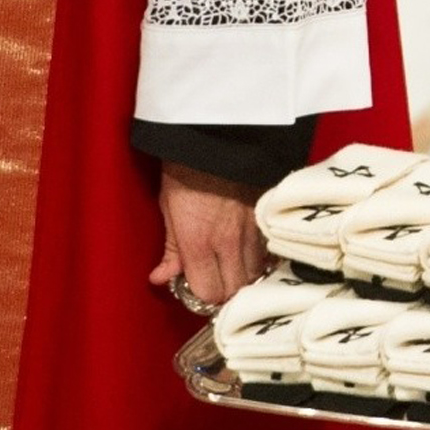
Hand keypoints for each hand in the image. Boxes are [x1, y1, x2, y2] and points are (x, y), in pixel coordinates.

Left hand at [148, 161, 269, 304]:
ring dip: (243, 275)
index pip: (208, 293)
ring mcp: (252, 230)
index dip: (201, 296)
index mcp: (199, 242)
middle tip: (213, 279)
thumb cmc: (185, 167)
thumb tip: (160, 277)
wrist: (216, 133)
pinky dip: (259, 258)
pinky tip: (247, 251)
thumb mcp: (167, 207)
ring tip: (230, 265)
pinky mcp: (268, 217)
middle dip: (223, 291)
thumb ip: (170, 249)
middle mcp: (229, 242)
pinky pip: (269, 252)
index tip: (195, 286)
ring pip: (256, 274)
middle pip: (235, 291)